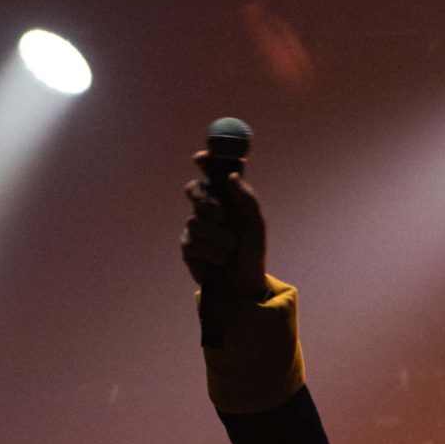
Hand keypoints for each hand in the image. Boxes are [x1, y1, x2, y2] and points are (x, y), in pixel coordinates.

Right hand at [182, 152, 268, 306]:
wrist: (244, 285)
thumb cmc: (252, 252)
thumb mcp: (255, 224)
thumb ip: (246, 198)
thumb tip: (231, 175)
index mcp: (226, 197)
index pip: (213, 171)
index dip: (206, 160)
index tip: (201, 158)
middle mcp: (208, 208)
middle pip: (193, 190)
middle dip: (205, 201)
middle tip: (221, 214)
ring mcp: (196, 227)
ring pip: (196, 220)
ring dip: (218, 237)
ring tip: (230, 249)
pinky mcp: (188, 247)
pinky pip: (192, 241)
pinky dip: (210, 251)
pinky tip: (220, 260)